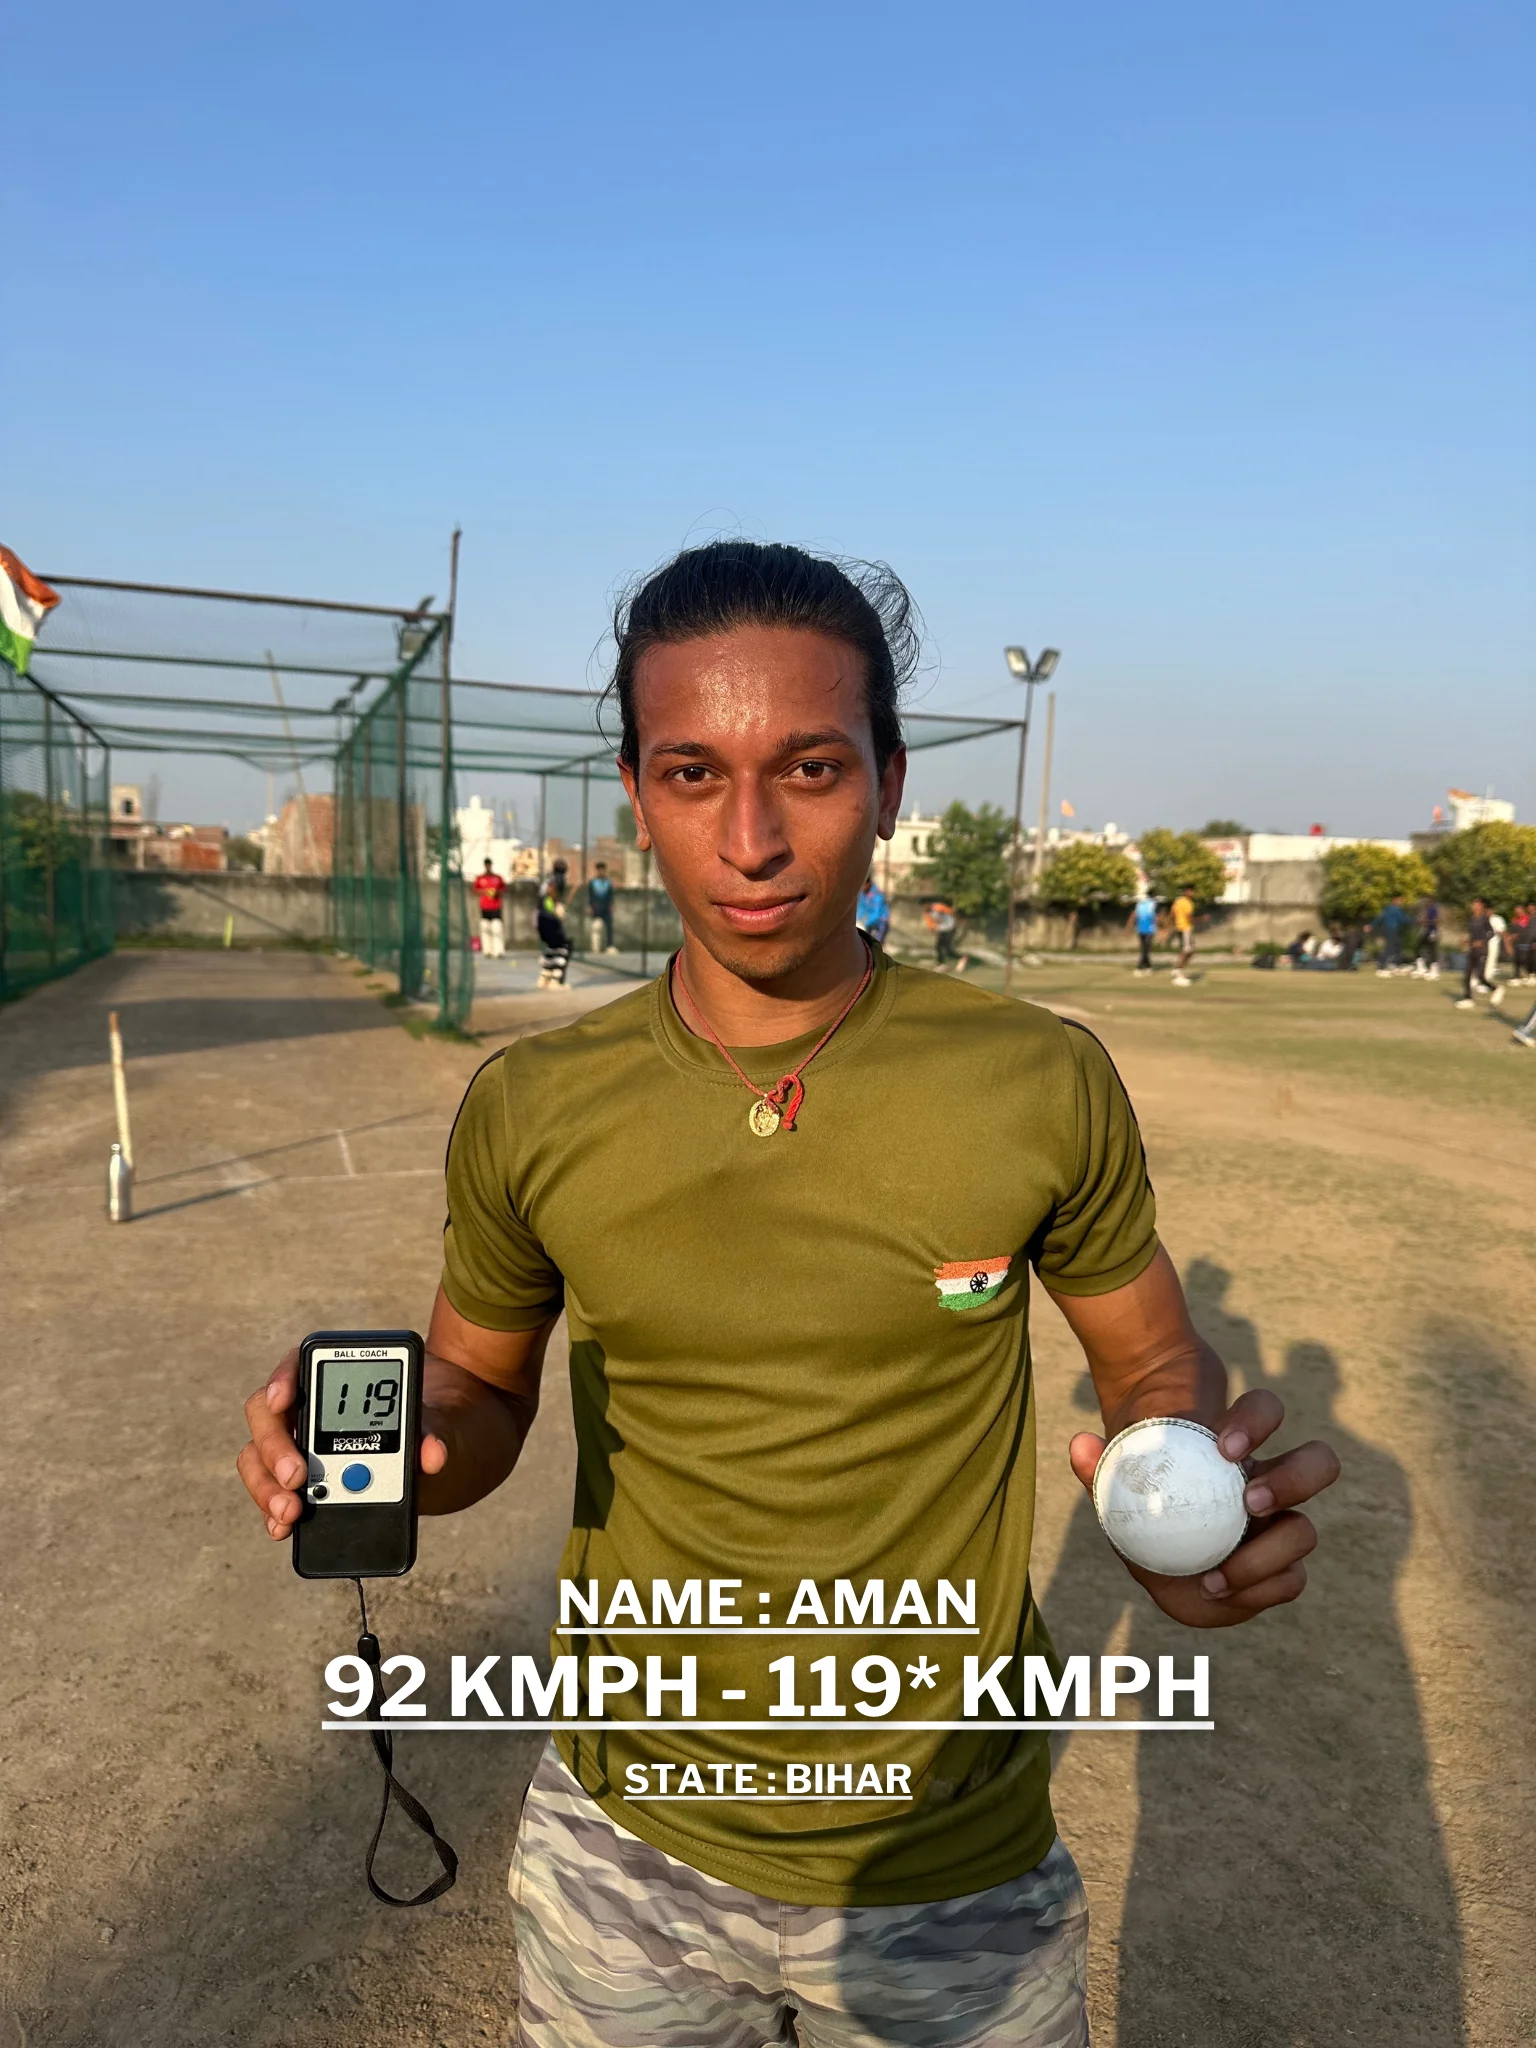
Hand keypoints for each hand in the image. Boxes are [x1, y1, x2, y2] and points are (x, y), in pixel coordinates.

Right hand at [237, 1348, 448, 1542]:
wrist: (441, 1453)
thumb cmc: (435, 1424)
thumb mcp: (442, 1424)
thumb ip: (435, 1432)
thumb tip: (432, 1454)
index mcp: (339, 1378)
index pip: (298, 1365)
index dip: (283, 1379)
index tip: (283, 1399)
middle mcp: (308, 1409)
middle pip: (267, 1415)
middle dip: (275, 1447)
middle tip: (297, 1477)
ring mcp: (298, 1446)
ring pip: (259, 1458)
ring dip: (267, 1486)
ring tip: (290, 1512)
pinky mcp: (299, 1483)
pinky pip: (272, 1493)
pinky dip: (272, 1511)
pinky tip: (282, 1528)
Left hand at [1068, 1388, 1339, 1628]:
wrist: (1159, 1554)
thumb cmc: (1143, 1503)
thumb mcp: (1117, 1485)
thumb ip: (1098, 1466)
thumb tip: (1081, 1444)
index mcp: (1236, 1451)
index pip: (1267, 1411)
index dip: (1257, 1419)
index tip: (1224, 1447)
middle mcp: (1270, 1484)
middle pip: (1319, 1463)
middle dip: (1292, 1480)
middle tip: (1247, 1501)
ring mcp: (1280, 1529)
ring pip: (1306, 1531)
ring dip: (1270, 1554)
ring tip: (1221, 1574)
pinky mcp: (1280, 1572)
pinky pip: (1292, 1580)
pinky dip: (1259, 1590)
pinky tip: (1215, 1590)